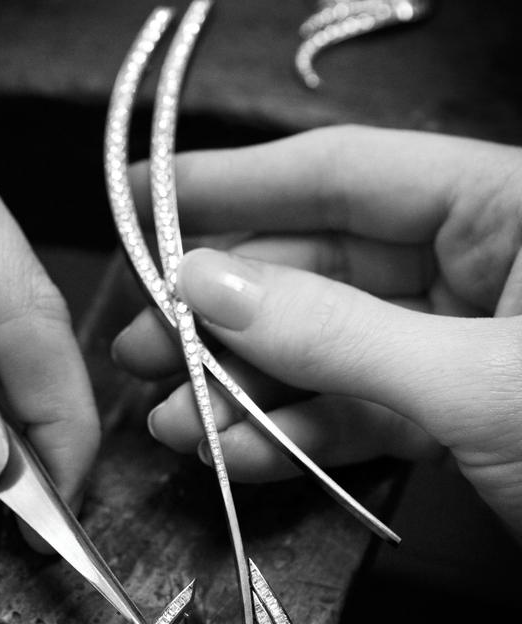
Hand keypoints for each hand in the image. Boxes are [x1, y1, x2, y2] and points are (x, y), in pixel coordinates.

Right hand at [112, 125, 521, 539]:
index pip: (350, 172)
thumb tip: (207, 285)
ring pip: (334, 347)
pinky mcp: (459, 412)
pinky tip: (232, 451)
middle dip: (228, 308)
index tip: (149, 200)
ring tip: (168, 415)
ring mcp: (467, 341)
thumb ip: (336, 333)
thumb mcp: (473, 381)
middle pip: (327, 263)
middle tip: (139, 337)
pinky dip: (297, 434)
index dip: (239, 184)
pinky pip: (362, 410)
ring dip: (248, 385)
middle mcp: (484, 261)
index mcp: (508, 207)